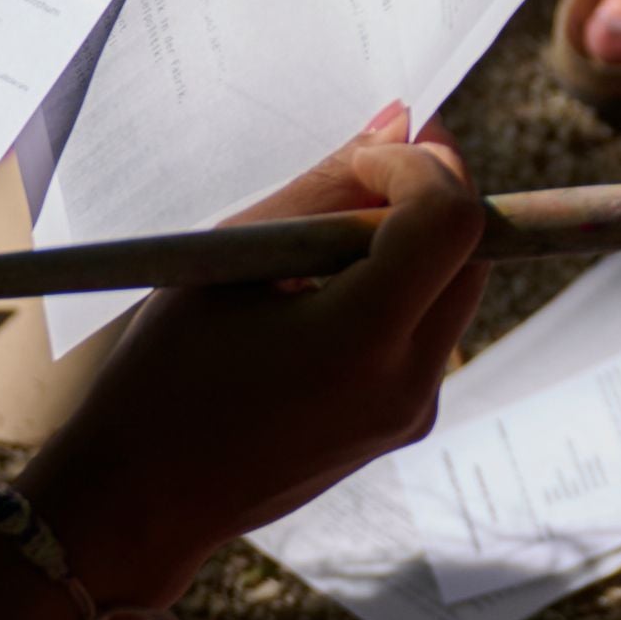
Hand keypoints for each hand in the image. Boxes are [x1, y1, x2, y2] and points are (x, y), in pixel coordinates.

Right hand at [30, 108, 484, 597]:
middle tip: (356, 172)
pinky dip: (396, 290)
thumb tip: (402, 120)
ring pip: (458, 288)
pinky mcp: (408, 423)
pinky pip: (430, 331)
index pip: (451, 220)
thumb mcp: (231, 258)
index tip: (364, 154)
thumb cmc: (164, 373)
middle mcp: (407, 382)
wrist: (148, 499)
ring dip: (410, 243)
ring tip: (317, 244)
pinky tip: (319, 295)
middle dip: (426, 195)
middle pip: (473, 251)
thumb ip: (323, 187)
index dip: (420, 166)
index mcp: (358, 339)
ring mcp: (415, 410)